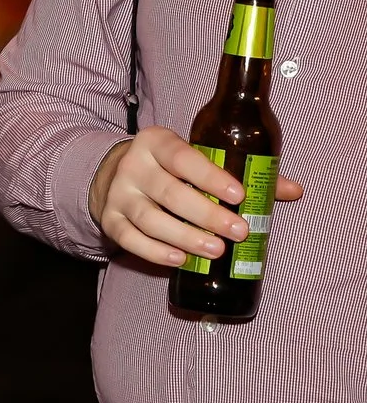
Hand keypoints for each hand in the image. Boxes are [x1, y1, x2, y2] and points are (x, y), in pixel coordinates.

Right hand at [90, 129, 302, 269]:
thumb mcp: (196, 158)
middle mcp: (132, 166)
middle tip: (239, 232)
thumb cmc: (169, 167)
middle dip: (207, 215)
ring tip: (216, 250)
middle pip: (169, 193)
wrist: (113, 173)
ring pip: (150, 219)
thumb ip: (243, 172)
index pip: (182, 157)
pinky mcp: (109, 220)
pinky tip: (180, 259)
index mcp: (156, 143)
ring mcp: (118, 194)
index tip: (240, 196)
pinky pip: (129, 239)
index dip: (211, 177)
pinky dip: (154, 252)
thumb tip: (293, 190)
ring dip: (185, 237)